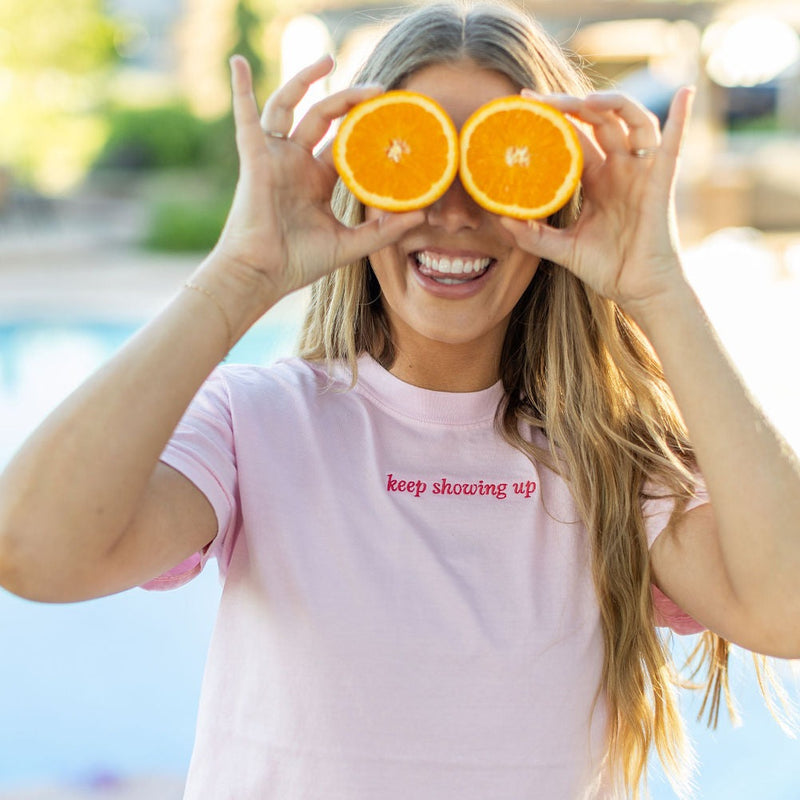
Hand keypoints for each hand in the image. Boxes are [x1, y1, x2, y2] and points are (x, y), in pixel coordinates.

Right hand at [211, 55, 424, 304]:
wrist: (263, 275)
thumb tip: (423, 214)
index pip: (345, 143)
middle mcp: (296, 163)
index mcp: (316, 180)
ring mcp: (275, 157)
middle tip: (380, 90)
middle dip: (351, 99)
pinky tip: (238, 62)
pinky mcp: (255, 158)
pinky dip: (240, 89)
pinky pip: (246, 116)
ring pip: (291, 106)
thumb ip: (384, 230)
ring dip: (306, 79)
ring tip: (329, 59)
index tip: (393, 117)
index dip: (367, 129)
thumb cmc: (299, 263)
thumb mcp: (350, 244)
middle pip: (325, 118)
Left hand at [501, 87, 694, 317]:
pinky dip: (682, 118)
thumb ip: (533, 235)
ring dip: (610, 104)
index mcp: (597, 180)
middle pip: (597, 121)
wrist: (638, 291)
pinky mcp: (662, 182)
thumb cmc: (607, 269)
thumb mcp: (562, 249)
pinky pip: (674, 144)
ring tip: (584, 99)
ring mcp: (641, 172)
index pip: (573, 138)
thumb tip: (500, 219)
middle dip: (569, 106)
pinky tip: (683, 93)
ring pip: (630, 121)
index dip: (552, 121)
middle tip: (539, 100)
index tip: (523, 107)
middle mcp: (619, 168)